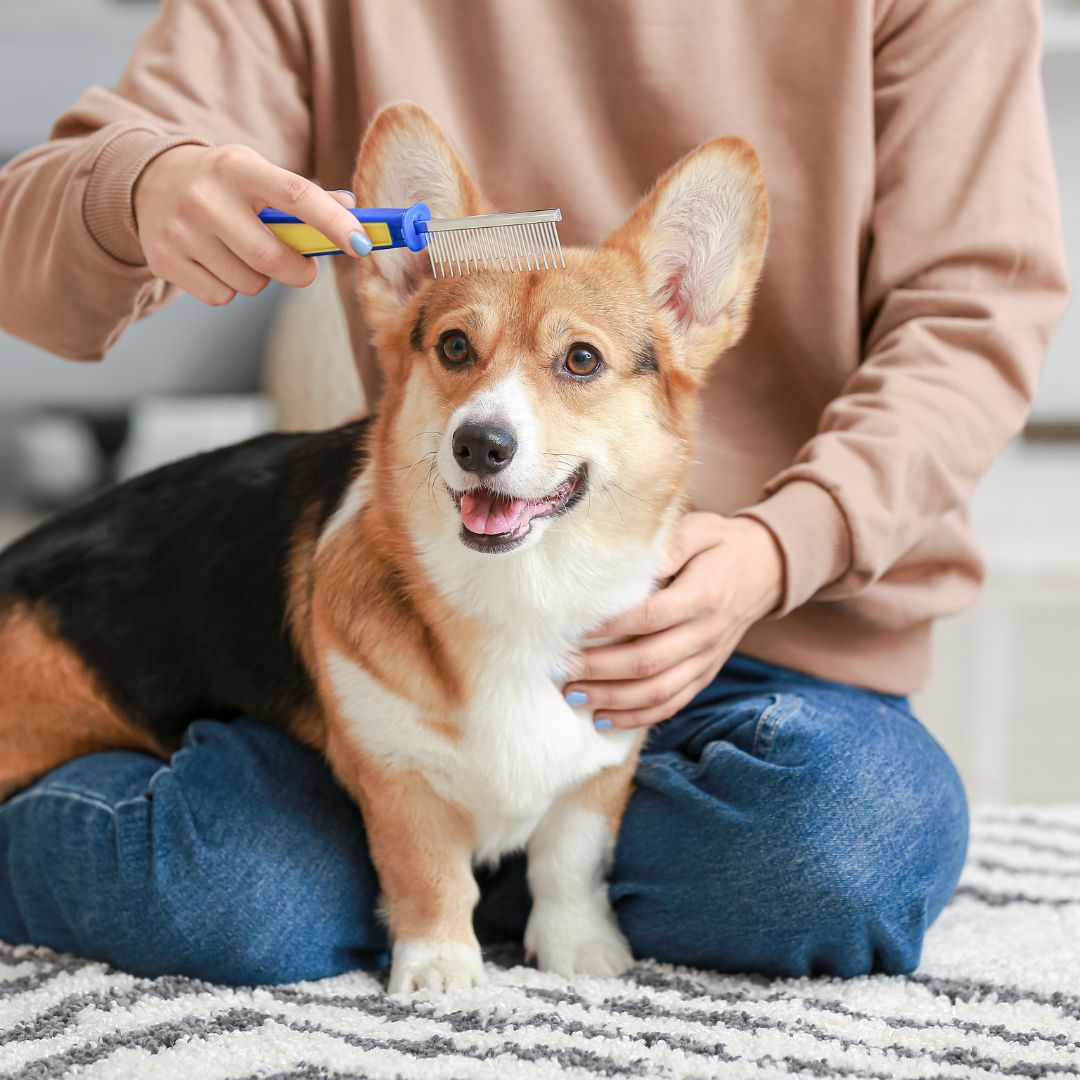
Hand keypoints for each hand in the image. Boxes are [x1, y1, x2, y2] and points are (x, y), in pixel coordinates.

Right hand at [133, 144, 372, 306]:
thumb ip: (304, 195)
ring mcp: (181, 231)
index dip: (334, 223)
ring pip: (250, 283)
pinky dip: (229, 287)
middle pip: (273, 258)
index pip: (297, 196)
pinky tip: (215, 261)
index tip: (361, 244)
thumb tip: (352, 208)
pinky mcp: (165, 260)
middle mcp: (206, 197)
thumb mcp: (258, 173)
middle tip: (303, 266)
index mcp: (239, 168)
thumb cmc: (222, 182)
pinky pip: (222, 296)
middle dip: (300, 271)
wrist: (148, 182)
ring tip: (240, 252)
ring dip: (259, 277)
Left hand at [561, 513, 783, 729]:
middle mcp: (706, 634)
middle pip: (648, 662)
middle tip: (559, 669)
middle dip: (599, 670)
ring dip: (613, 699)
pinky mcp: (704, 675)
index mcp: (703, 596)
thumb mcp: (700, 530)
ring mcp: (706, 660)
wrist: (765, 570)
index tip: (574, 630)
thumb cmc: (720, 546)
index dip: (611, 626)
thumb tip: (633, 564)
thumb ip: (669, 545)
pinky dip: (638, 717)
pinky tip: (604, 719)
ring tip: (573, 696)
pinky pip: (672, 704)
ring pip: (658, 691)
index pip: (650, 617)